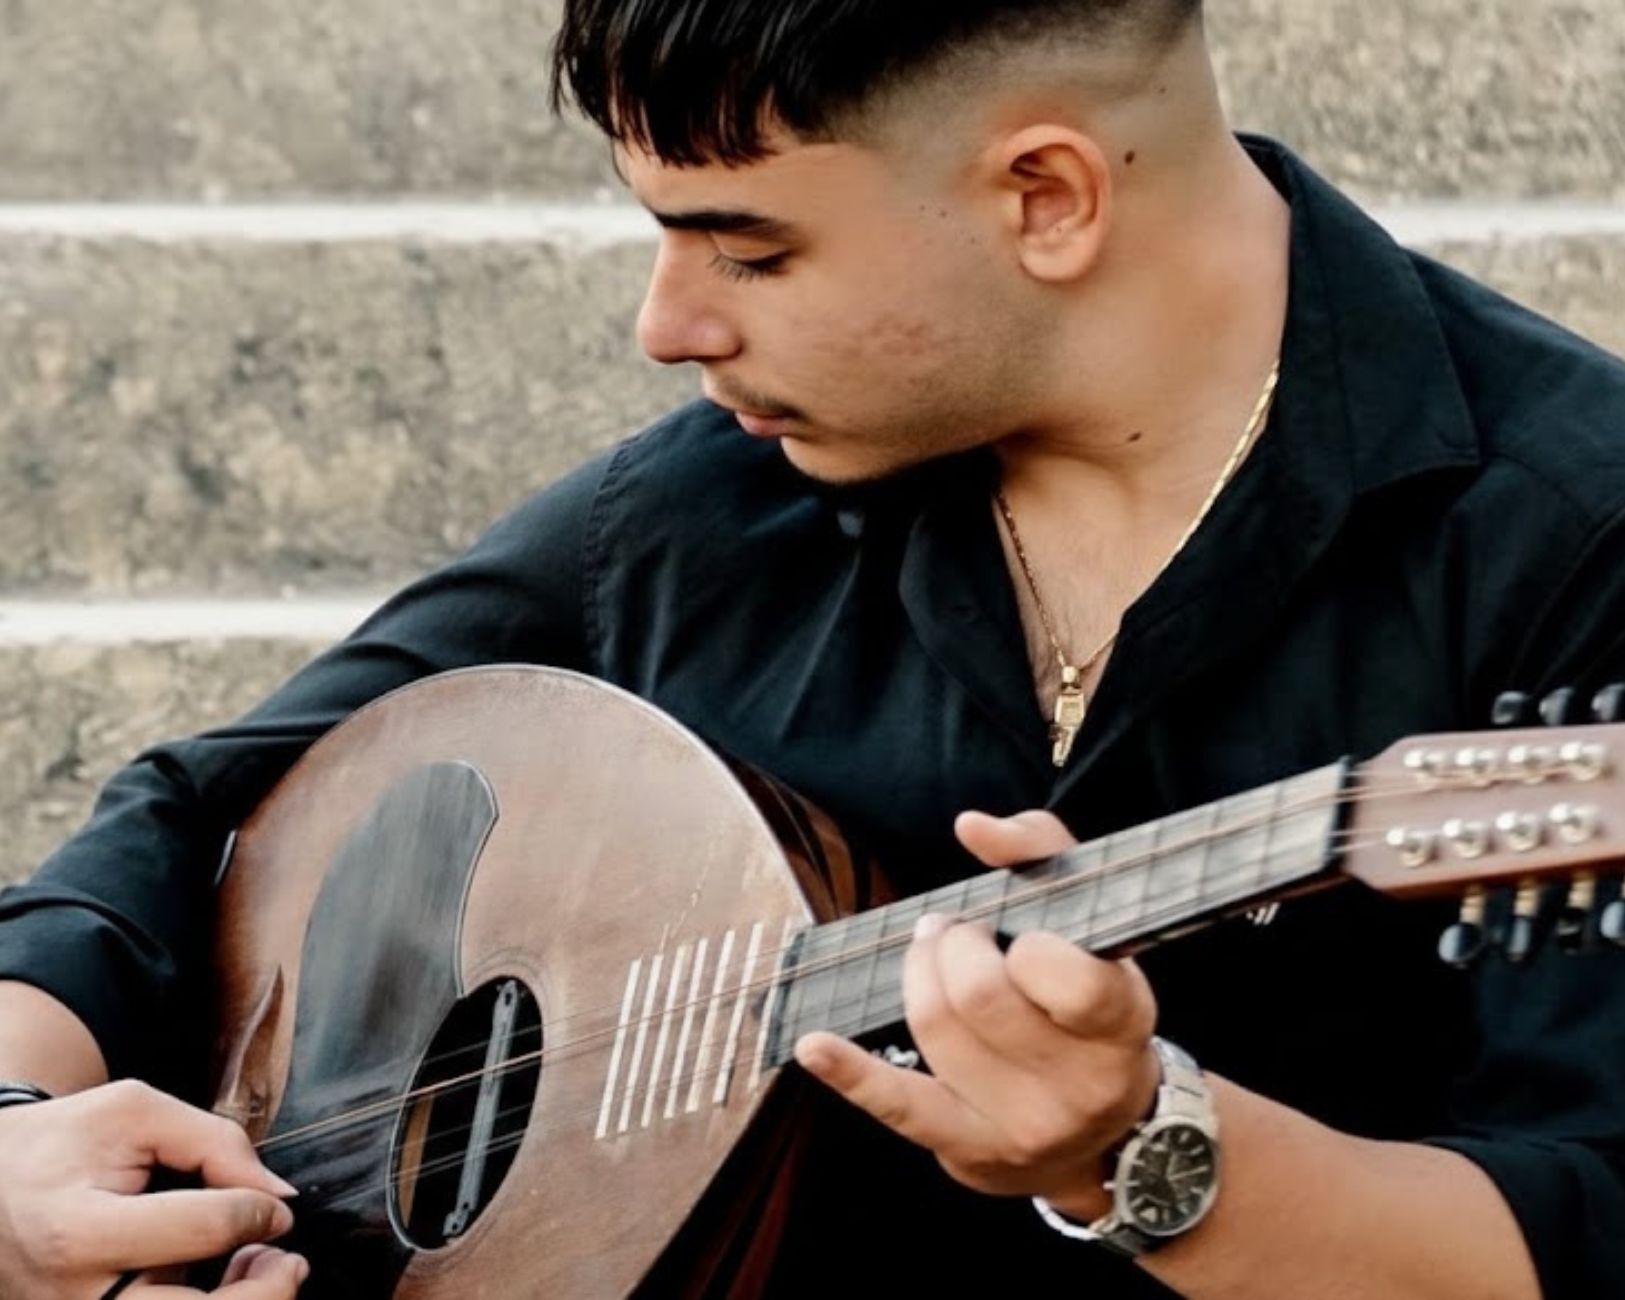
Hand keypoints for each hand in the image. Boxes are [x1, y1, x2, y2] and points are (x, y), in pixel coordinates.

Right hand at [0, 1080, 306, 1298]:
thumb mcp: (134, 1114)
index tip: (276, 1203)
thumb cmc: (62, 1145)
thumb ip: (215, 1143)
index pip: (200, 1230)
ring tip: (260, 1272)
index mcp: (78, 1232)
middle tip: (289, 1262)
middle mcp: (74, 1299)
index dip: (258, 1211)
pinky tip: (225, 1287)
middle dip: (263, 1295)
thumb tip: (279, 1195)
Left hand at [795, 810, 1160, 1218]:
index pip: (1066, 977)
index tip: (1022, 937)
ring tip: (934, 960)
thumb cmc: (1090, 1008)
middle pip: (980, 996)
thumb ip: (1041, 850)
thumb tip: (972, 826)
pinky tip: (814, 1046)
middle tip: (960, 935)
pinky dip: (851, 1072)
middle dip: (954, 946)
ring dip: (919, 975)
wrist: (1109, 1134)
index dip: (1030, 946)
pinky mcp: (970, 1151)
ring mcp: (1024, 1126)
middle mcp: (1080, 1085)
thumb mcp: (1096, 926)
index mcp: (1122, 1024)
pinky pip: (899, 1104)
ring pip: (935, 1029)